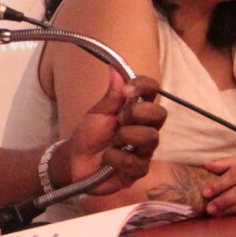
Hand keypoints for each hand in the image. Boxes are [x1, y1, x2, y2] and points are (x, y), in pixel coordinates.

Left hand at [66, 69, 165, 193]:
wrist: (74, 162)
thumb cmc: (89, 135)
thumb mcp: (98, 112)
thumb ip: (111, 94)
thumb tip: (115, 67)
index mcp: (136, 110)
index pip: (153, 91)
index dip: (145, 86)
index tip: (127, 89)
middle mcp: (145, 128)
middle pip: (160, 113)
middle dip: (138, 113)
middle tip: (119, 119)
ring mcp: (144, 150)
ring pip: (151, 137)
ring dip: (125, 136)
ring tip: (111, 141)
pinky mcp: (139, 169)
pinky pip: (136, 161)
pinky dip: (116, 158)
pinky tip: (108, 159)